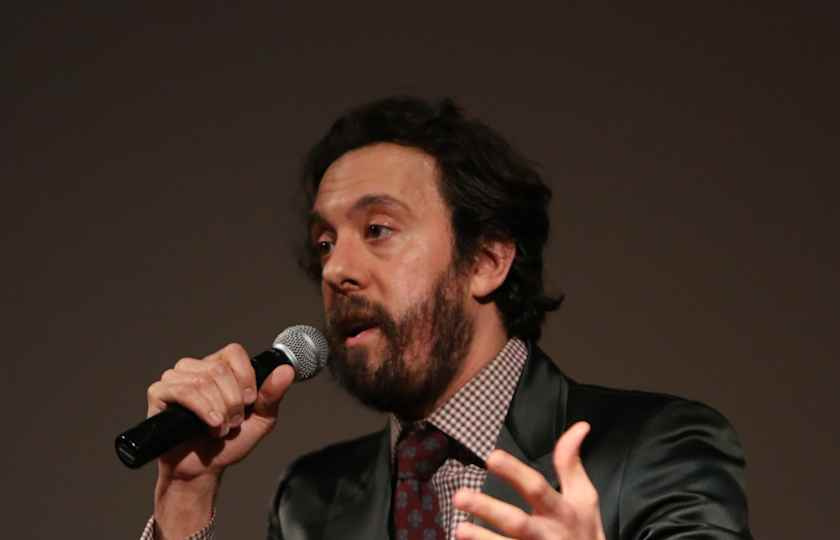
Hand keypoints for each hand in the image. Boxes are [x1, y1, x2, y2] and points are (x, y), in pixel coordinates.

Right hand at [146, 343, 294, 481]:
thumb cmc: (229, 443)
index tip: (250, 401)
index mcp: (219, 367)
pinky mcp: (159, 393)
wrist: (203, 470)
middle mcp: (195, 368)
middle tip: (233, 422)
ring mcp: (175, 379)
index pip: (233, 352)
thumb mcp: (261, 419)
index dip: (245, 376)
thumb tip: (287, 370)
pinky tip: (210, 425)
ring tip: (220, 428)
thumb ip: (272, 395)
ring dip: (218, 409)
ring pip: (202, 380)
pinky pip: (182, 391)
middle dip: (233, 401)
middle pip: (219, 368)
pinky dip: (202, 409)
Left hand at [453, 422, 605, 539]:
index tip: (492, 457)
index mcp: (561, 511)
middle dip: (489, 509)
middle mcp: (548, 534)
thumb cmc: (584, 531)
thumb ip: (572, 464)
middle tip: (460, 496)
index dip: (515, 472)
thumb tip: (579, 427)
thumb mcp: (584, 497)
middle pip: (516, 522)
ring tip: (459, 530)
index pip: (537, 487)